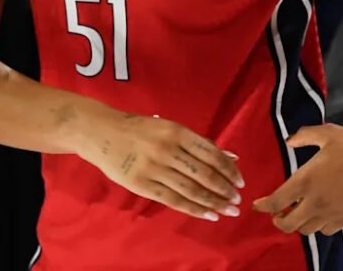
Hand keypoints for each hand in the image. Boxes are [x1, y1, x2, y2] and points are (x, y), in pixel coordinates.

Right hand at [75, 108, 244, 221]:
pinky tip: (208, 214)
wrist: (101, 133)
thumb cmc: (140, 129)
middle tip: (238, 201)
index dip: (228, 170)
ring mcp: (154, 168)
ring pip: (191, 189)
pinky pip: (173, 200)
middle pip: (203, 174)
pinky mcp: (141, 185)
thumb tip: (230, 156)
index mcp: (177, 131)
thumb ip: (198, 143)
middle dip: (224, 190)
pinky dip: (194, 208)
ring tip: (228, 210)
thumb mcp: (170, 127)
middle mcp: (167, 149)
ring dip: (214, 202)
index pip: (211, 154)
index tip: (240, 182)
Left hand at [252, 124, 342, 235]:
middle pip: (287, 224)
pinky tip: (319, 216)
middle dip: (278, 220)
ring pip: (306, 230)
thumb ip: (304, 135)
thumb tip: (289, 140)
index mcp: (305, 181)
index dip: (263, 206)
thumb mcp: (328, 133)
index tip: (257, 205)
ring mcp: (331, 213)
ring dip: (298, 224)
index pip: (276, 202)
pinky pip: (326, 230)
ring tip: (297, 214)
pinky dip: (318, 226)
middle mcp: (315, 202)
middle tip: (277, 213)